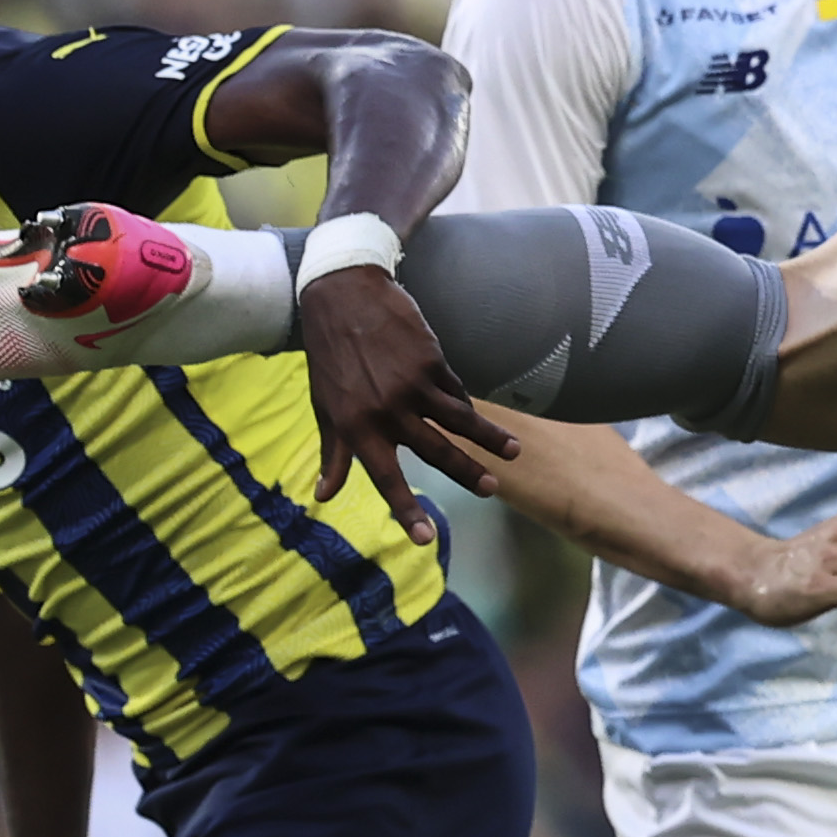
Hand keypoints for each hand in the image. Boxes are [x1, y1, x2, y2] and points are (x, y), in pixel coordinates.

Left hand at [294, 264, 518, 539]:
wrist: (342, 297)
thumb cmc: (330, 358)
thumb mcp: (326, 408)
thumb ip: (332, 453)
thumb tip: (323, 496)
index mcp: (357, 427)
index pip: (385, 478)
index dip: (406, 510)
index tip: (425, 539)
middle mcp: (387, 411)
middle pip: (436, 450)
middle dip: (467, 472)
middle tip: (490, 489)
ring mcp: (412, 385)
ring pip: (460, 420)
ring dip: (489, 438)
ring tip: (513, 453)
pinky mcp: (431, 360)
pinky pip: (454, 389)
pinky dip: (462, 402)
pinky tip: (475, 413)